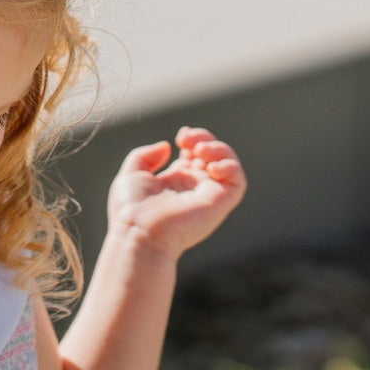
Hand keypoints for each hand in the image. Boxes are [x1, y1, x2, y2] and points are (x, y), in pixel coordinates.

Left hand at [105, 126, 245, 260]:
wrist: (139, 232)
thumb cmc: (131, 209)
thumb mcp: (131, 175)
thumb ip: (145, 156)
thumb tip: (167, 146)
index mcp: (174, 182)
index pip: (193, 156)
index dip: (193, 140)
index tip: (181, 136)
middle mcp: (193, 188)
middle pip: (212, 156)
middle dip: (205, 139)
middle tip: (188, 140)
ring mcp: (207, 195)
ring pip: (228, 166)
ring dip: (220, 149)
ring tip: (200, 150)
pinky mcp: (219, 203)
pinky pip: (238, 182)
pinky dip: (230, 166)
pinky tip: (211, 166)